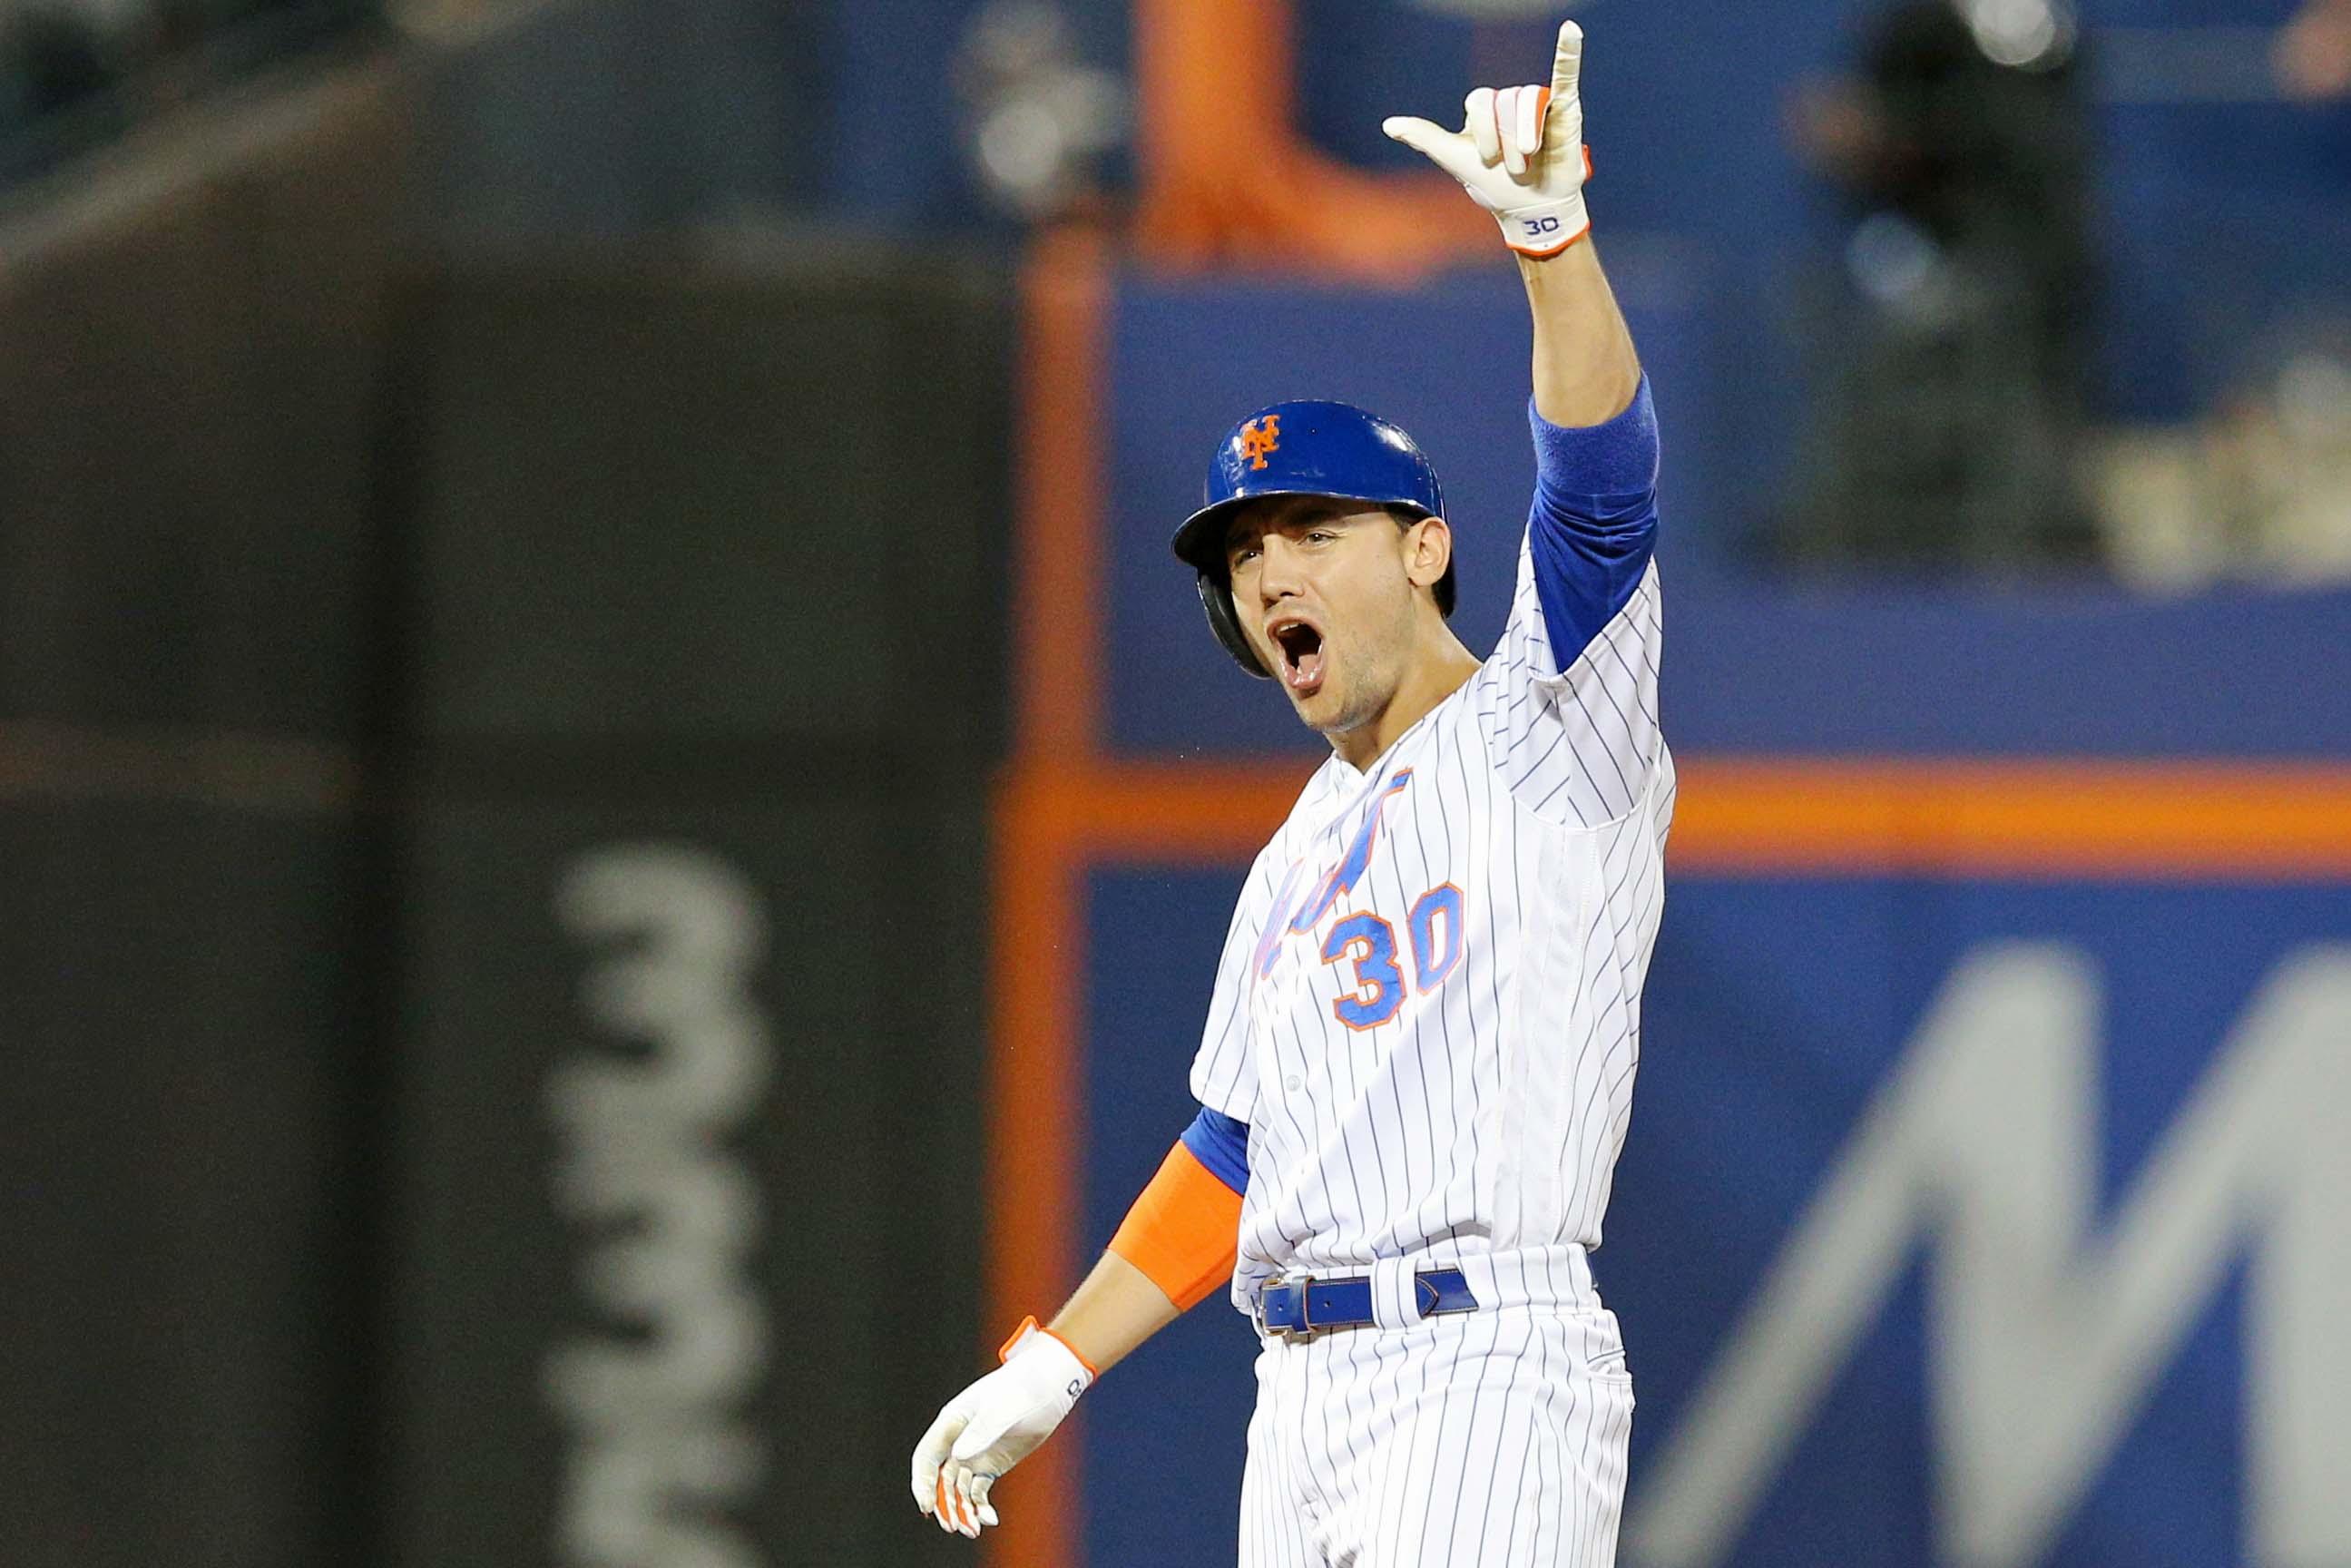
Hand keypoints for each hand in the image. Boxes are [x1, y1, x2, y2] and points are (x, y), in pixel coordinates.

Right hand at [910, 1317, 1094, 1537]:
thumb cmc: (1023, 1387)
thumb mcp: (1003, 1406)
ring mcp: (974, 1453)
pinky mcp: (992, 1464)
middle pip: (939, 1479)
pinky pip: (979, 1490)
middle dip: (943, 1504)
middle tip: (954, 1526)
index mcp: (952, 1422)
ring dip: (962, 1510)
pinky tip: (989, 1519)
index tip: (927, 1506)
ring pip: (958, 1489)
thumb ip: (982, 1430)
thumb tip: (960, 1456)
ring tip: (972, 1530)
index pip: (927, 1457)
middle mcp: (958, 1441)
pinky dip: (980, 1506)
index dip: (922, 1482)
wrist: (1048, 1386)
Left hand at [1382, 19, 1592, 256]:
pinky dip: (1570, 52)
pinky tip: (1571, 30)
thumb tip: (1388, 124)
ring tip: (1529, 160)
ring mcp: (1537, 105)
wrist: (1531, 209)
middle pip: (1504, 101)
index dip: (1482, 129)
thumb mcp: (1455, 159)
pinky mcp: (1564, 109)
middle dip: (1506, 139)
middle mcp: (1510, 103)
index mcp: (1484, 111)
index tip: (1487, 160)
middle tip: (1513, 168)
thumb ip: (1425, 137)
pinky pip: (1565, 74)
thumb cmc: (1495, 186)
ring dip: (1526, 135)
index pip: (1479, 99)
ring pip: (1529, 100)